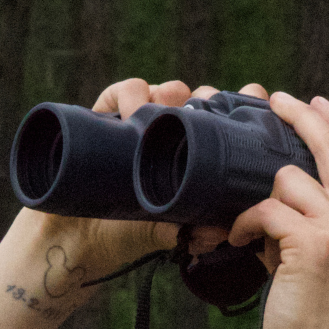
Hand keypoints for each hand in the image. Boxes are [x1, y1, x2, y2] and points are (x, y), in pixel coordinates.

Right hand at [19, 79, 268, 271]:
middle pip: (202, 98)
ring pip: (169, 90)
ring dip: (172, 97)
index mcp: (196, 157)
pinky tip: (132, 116)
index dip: (244, 106)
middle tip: (207, 109)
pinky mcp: (108, 114)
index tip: (254, 98)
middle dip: (209, 99)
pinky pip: (128, 89)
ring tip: (165, 118)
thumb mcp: (167, 233)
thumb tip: (222, 232)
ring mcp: (141, 122)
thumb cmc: (124, 236)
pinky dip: (133, 95)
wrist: (73, 239)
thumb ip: (194, 232)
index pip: (228, 121)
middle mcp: (172, 135)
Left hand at [228, 92, 328, 328]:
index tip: (313, 104)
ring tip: (257, 235)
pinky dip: (246, 224)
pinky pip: (266, 207)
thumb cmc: (321, 319)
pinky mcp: (313, 241)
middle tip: (275, 100)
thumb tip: (292, 180)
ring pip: (290, 177)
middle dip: (301, 116)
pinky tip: (243, 243)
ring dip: (264, 204)